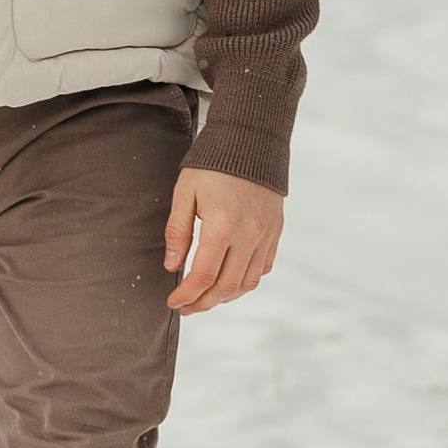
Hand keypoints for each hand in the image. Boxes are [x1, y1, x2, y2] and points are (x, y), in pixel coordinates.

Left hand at [163, 165, 281, 312]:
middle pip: (226, 287)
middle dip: (203, 303)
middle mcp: (249, 235)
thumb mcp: (185, 192)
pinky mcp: (275, 231)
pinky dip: (245, 281)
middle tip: (185, 307)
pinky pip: (262, 268)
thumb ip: (177, 231)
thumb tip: (172, 265)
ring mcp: (266, 235)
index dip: (186, 295)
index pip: (203, 276)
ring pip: (247, 282)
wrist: (251, 141)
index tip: (172, 301)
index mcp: (222, 226)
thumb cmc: (212, 164)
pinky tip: (229, 280)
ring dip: (225, 297)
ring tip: (205, 298)